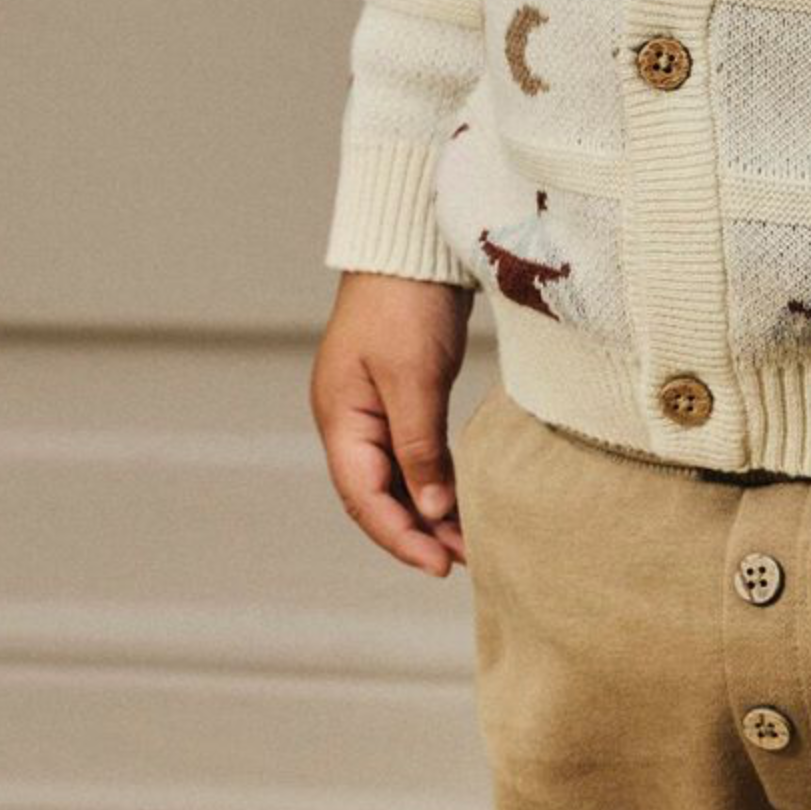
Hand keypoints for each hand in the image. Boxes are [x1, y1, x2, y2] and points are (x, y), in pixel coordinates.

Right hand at [310, 272, 473, 575]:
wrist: (411, 244)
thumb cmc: (404, 301)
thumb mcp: (412, 378)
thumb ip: (418, 447)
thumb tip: (430, 509)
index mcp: (339, 418)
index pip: (364, 498)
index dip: (400, 537)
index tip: (440, 565)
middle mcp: (349, 423)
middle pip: (377, 499)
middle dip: (417, 535)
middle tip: (463, 562)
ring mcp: (371, 415)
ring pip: (397, 484)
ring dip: (430, 517)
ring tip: (471, 544)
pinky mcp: (398, 404)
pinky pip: (413, 462)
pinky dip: (436, 488)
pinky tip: (462, 507)